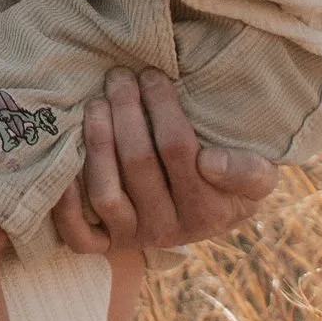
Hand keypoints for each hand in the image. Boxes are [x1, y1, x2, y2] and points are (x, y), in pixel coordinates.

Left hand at [50, 68, 274, 256]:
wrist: (208, 218)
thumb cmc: (231, 184)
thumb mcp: (258, 178)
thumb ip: (248, 170)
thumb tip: (210, 162)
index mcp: (207, 211)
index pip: (178, 150)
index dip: (162, 108)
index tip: (153, 75)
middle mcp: (168, 230)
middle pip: (138, 163)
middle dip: (126, 112)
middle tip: (118, 77)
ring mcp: (134, 238)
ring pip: (106, 193)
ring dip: (97, 143)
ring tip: (96, 103)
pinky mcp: (105, 245)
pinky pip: (78, 234)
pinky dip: (64, 203)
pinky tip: (63, 161)